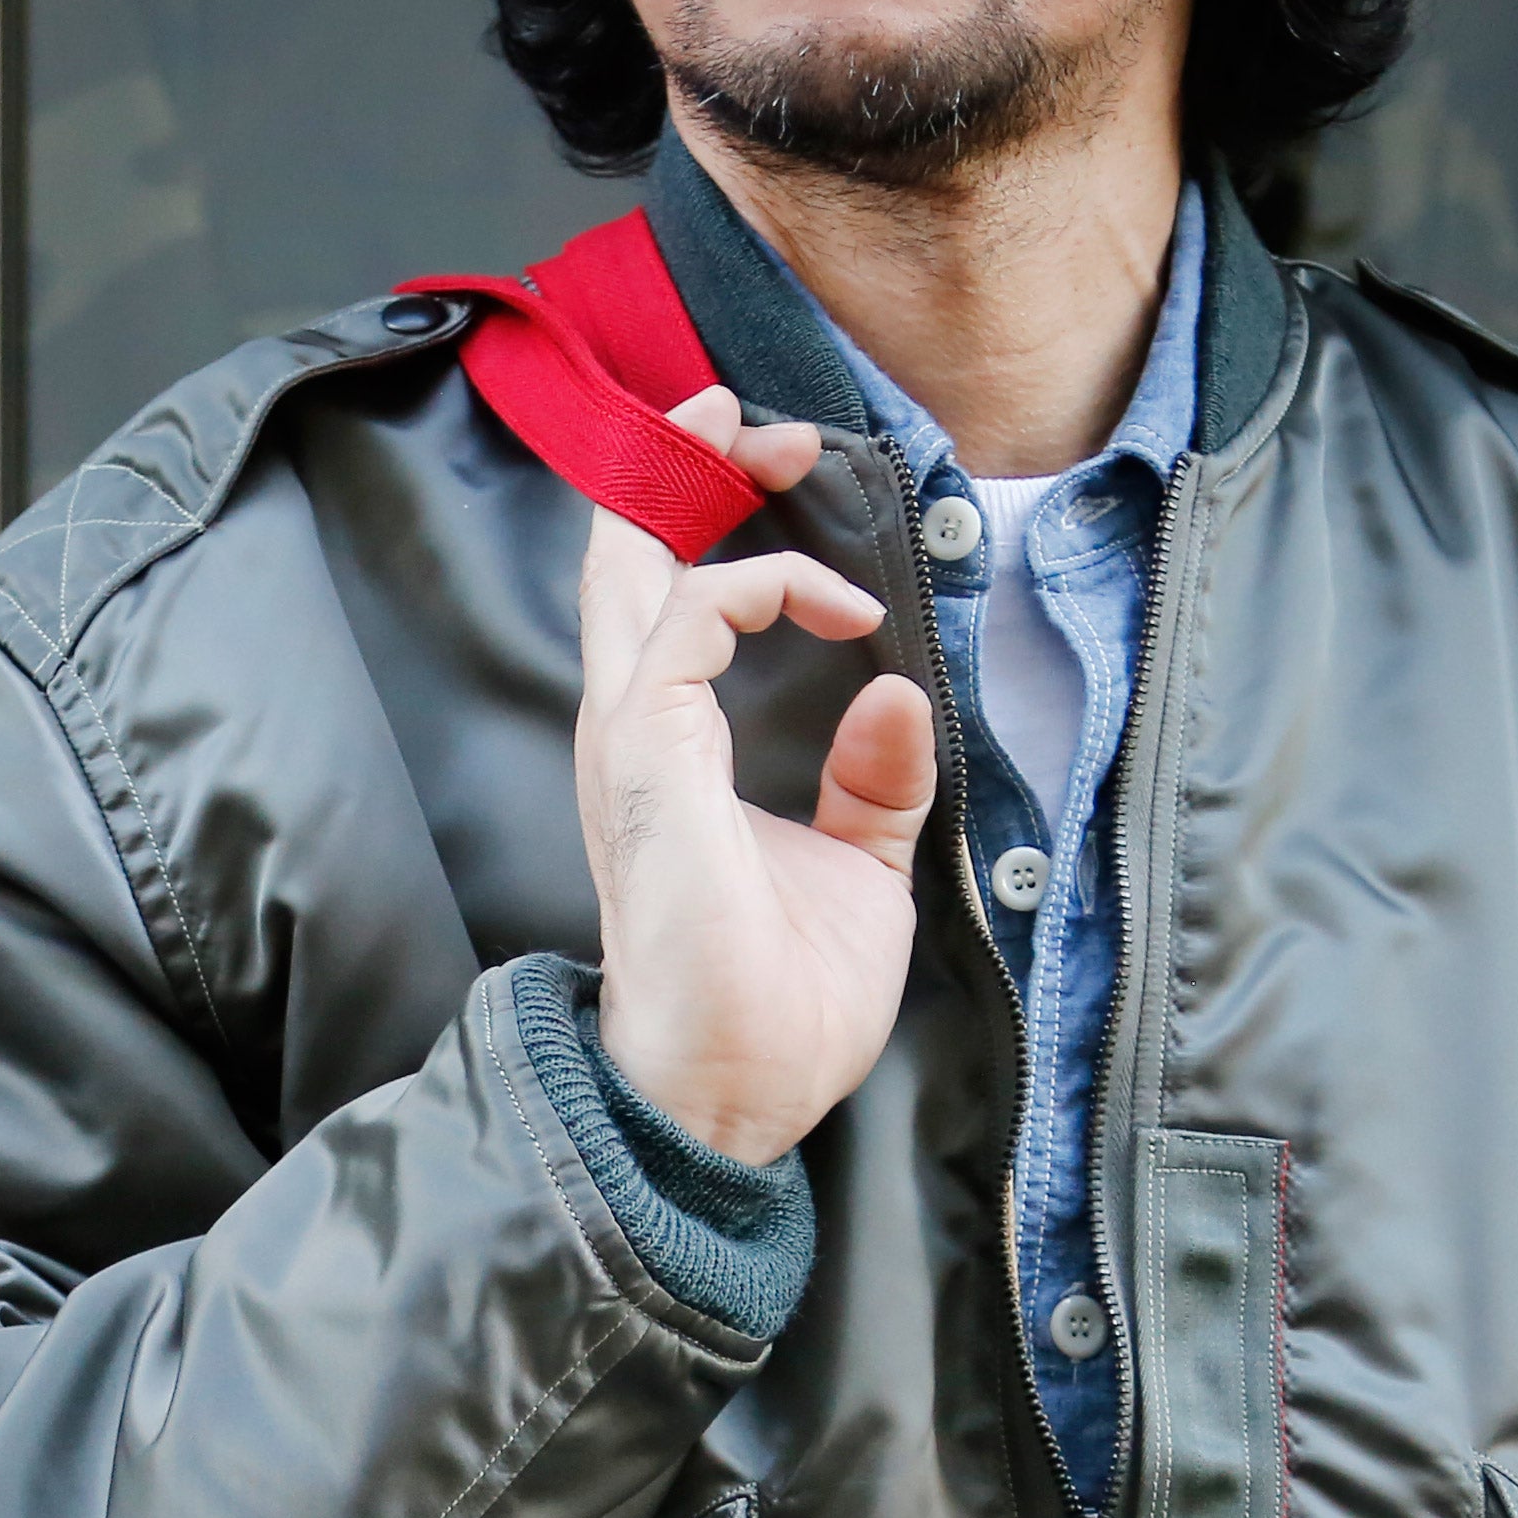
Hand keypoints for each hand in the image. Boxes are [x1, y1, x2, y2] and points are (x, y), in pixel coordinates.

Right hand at [571, 387, 937, 1168]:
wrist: (730, 1097)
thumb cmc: (779, 1007)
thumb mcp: (860, 872)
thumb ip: (872, 785)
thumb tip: (895, 697)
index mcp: (669, 751)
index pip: (660, 597)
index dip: (712, 517)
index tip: (795, 486)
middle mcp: (633, 731)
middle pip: (622, 552)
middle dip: (682, 463)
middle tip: (758, 421)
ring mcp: (629, 744)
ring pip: (627, 562)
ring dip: (696, 483)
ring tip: (771, 444)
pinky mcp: (646, 760)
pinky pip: (685, 621)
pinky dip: (762, 587)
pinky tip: (838, 606)